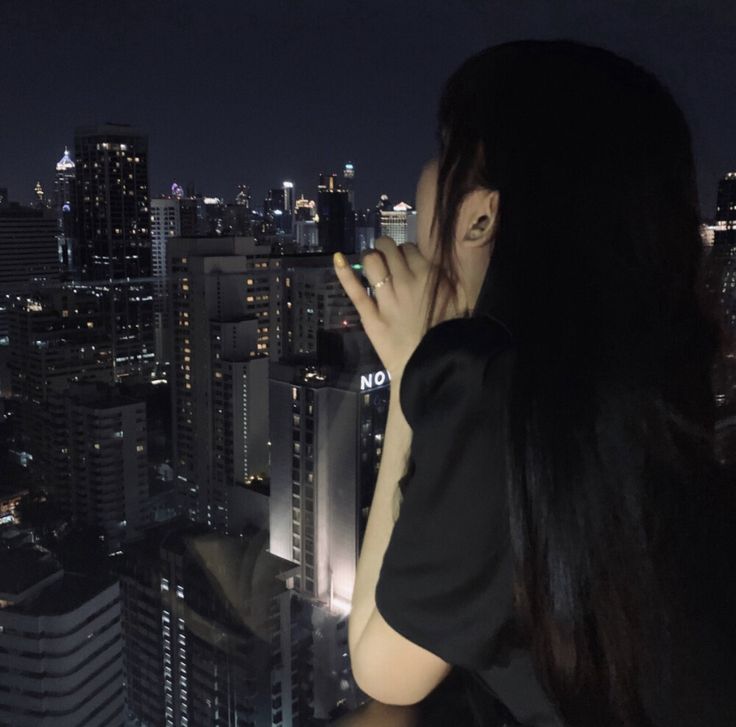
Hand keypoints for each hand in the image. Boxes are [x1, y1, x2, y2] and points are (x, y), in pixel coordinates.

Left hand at [333, 236, 460, 381]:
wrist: (432, 365)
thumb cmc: (450, 334)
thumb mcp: (460, 300)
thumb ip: (449, 279)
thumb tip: (437, 263)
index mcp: (428, 275)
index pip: (409, 249)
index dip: (405, 253)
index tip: (405, 262)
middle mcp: (405, 280)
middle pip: (388, 249)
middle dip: (385, 249)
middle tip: (385, 258)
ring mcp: (386, 298)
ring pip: (371, 261)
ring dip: (369, 257)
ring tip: (370, 263)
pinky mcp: (370, 316)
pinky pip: (355, 290)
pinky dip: (344, 272)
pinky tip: (338, 258)